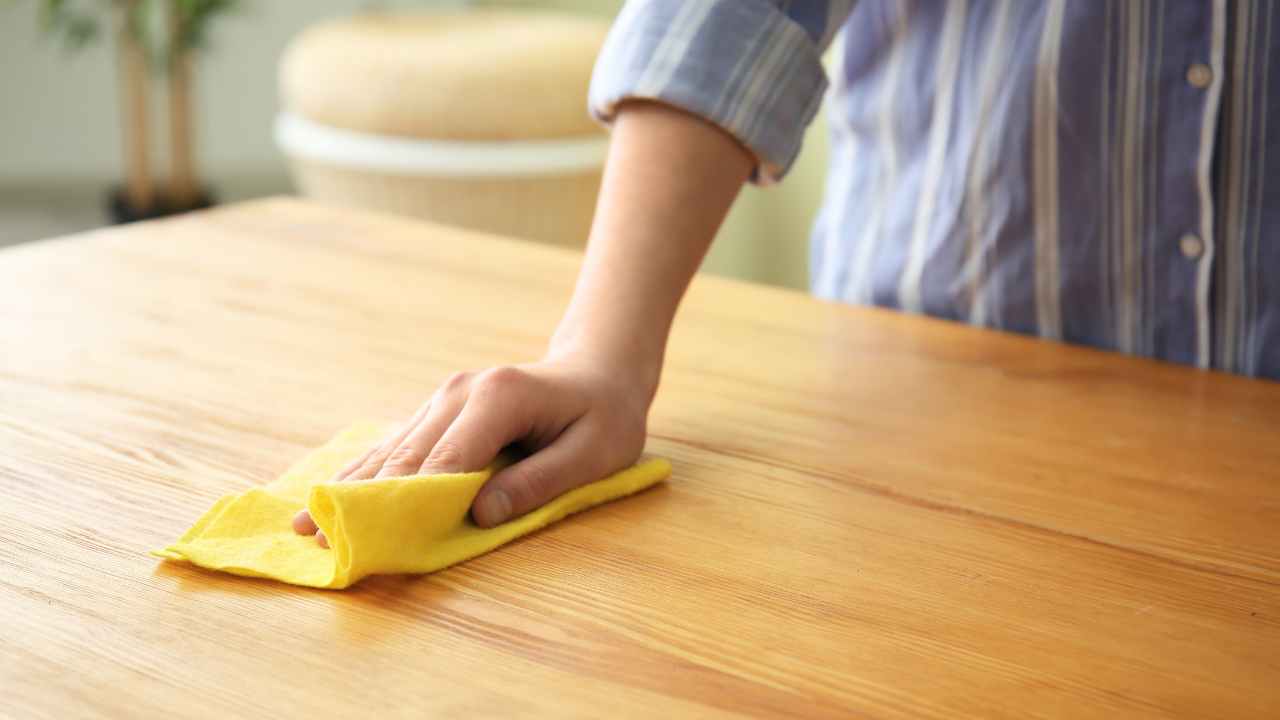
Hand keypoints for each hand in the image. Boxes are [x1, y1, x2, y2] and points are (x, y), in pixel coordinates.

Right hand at [292, 356, 652, 545]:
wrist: (597, 371)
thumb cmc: (604, 417)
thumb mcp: (595, 453)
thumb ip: (539, 482)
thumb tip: (480, 515)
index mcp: (498, 398)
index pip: (447, 460)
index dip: (410, 503)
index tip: (373, 539)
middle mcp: (459, 392)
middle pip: (406, 456)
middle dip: (364, 503)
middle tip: (322, 543)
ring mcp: (444, 397)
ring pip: (390, 449)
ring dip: (350, 490)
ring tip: (305, 527)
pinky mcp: (438, 408)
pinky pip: (395, 444)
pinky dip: (362, 473)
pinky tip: (328, 496)